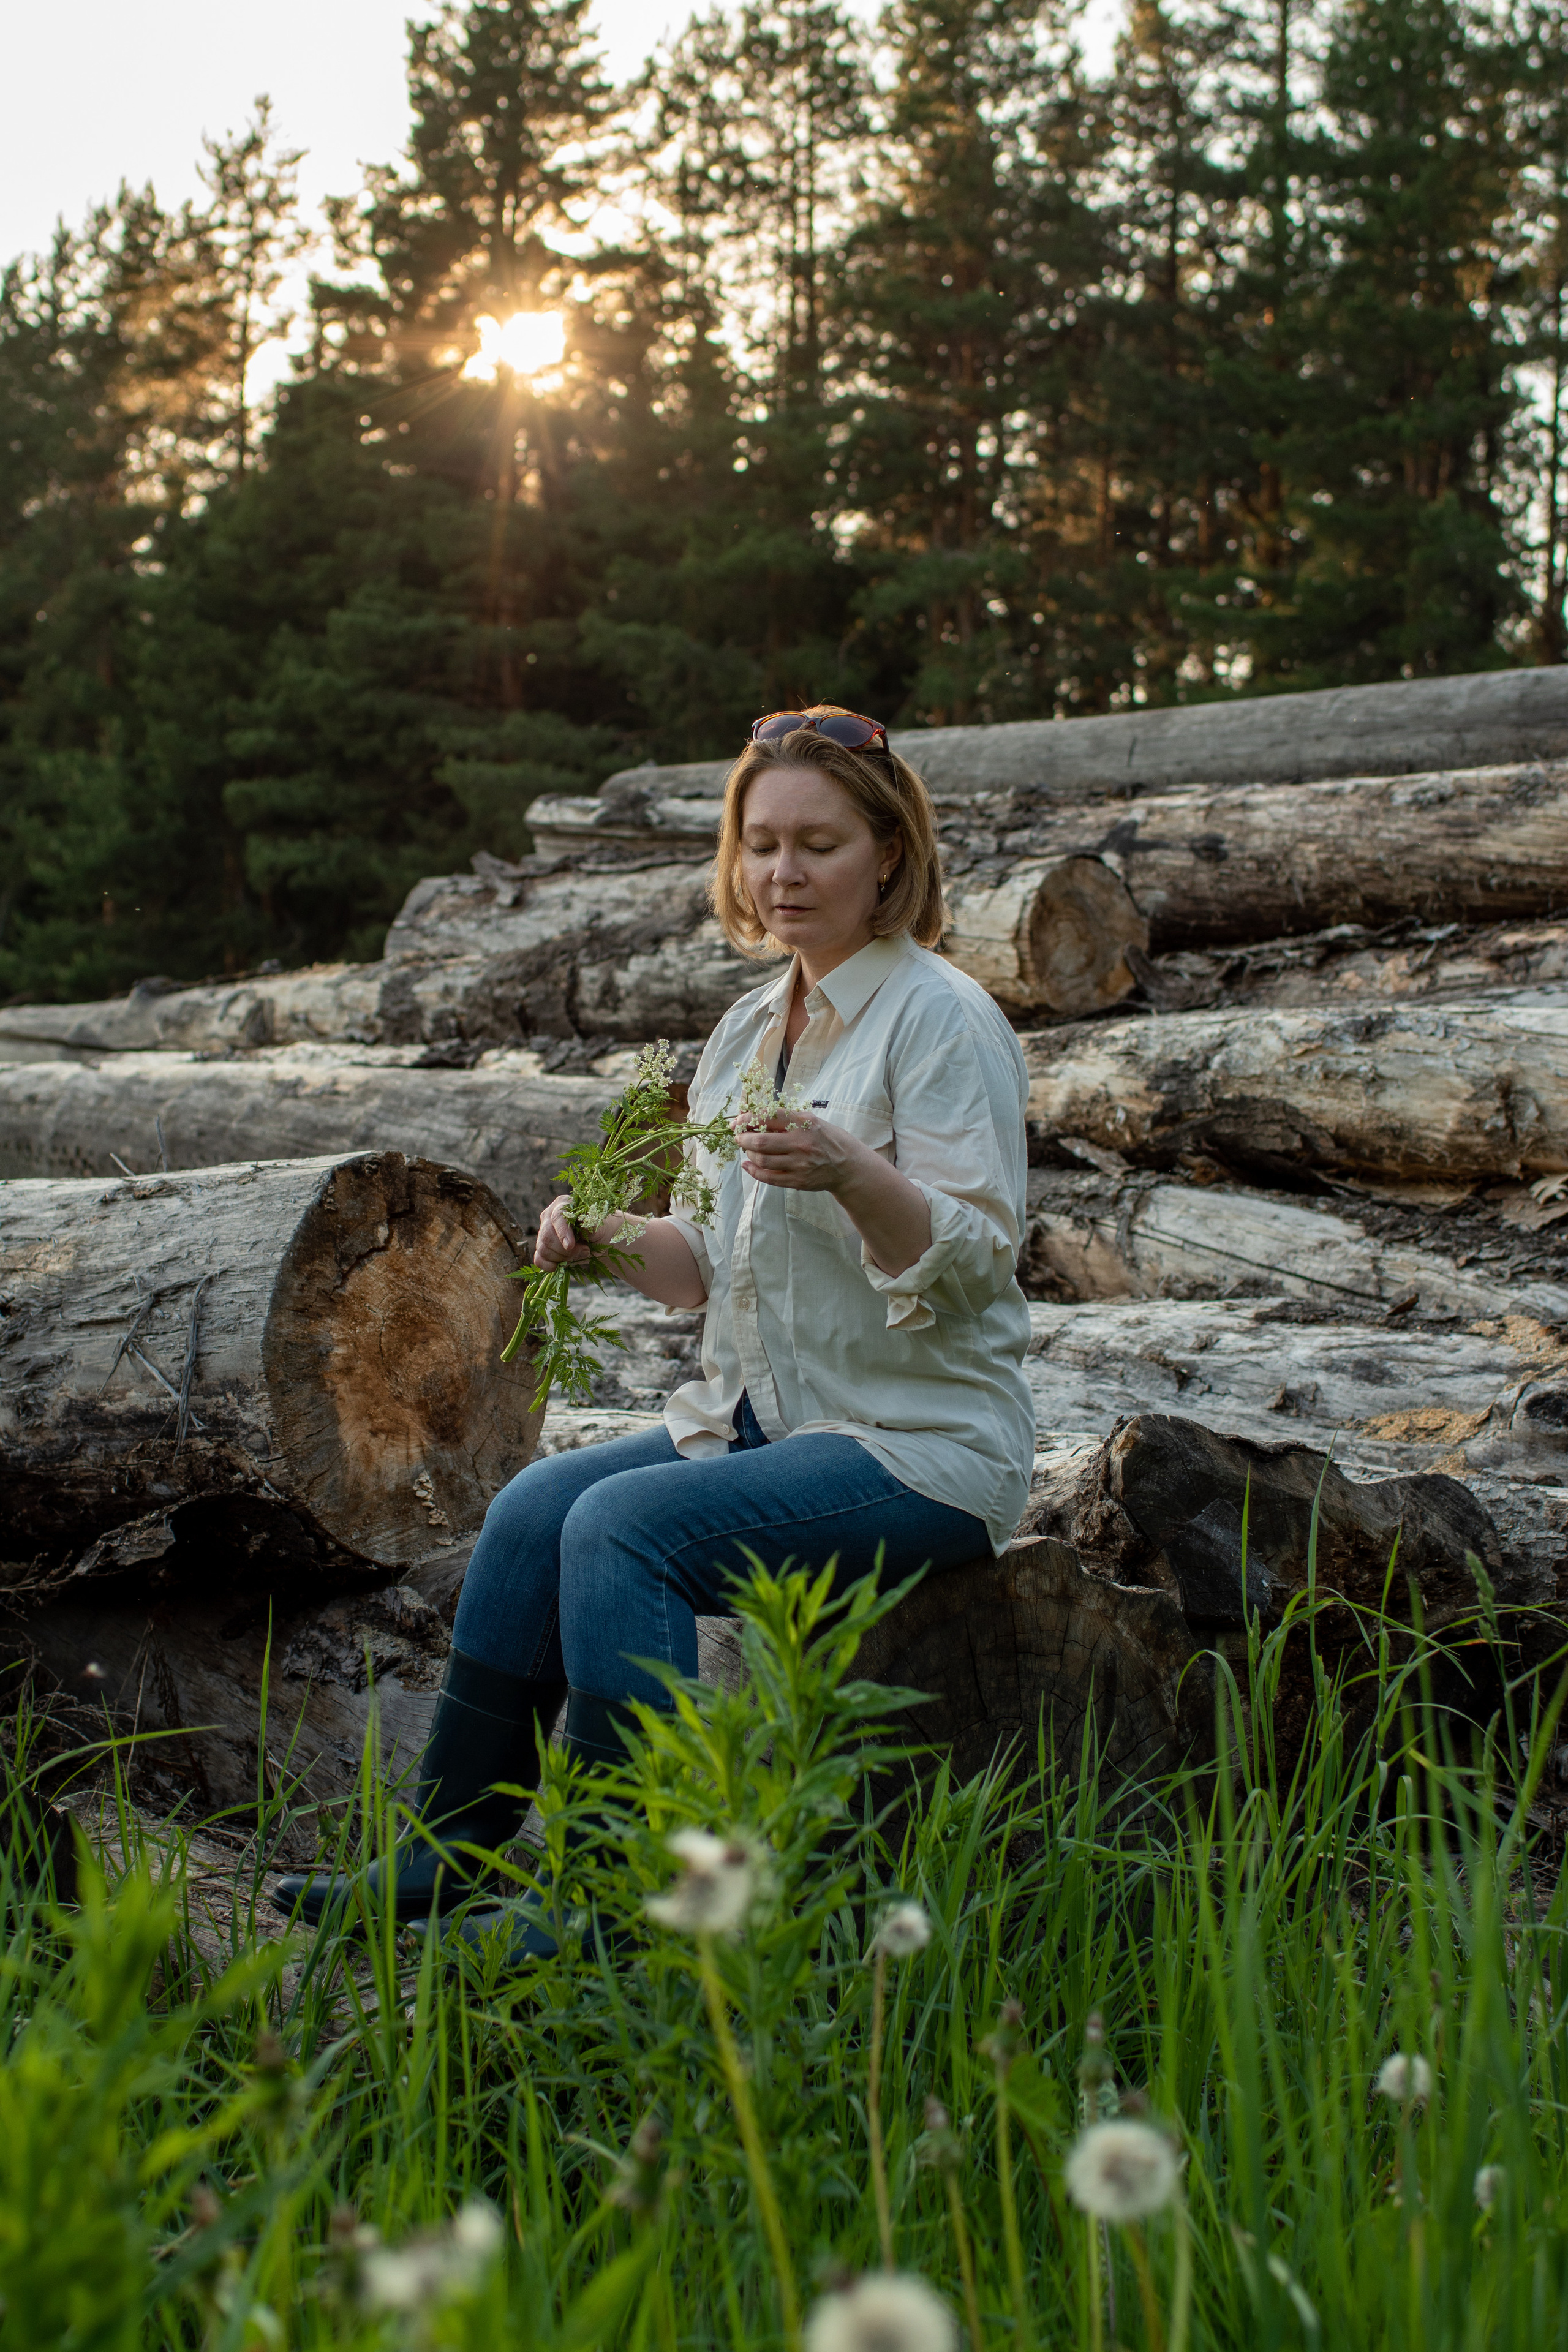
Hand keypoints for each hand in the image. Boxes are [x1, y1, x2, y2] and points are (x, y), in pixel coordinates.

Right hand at [534, 1193, 594, 1268]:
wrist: (595, 1240)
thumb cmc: (597, 1229)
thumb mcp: (599, 1226)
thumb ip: (592, 1226)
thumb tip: (584, 1226)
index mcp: (563, 1204)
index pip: (557, 1217)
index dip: (562, 1232)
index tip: (570, 1246)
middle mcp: (548, 1215)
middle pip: (547, 1235)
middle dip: (565, 1250)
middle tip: (584, 1251)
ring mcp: (542, 1231)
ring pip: (543, 1248)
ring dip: (561, 1258)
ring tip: (578, 1254)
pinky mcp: (541, 1246)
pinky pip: (538, 1259)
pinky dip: (549, 1265)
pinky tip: (560, 1266)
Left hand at [735, 1113, 863, 1193]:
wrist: (848, 1166)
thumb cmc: (827, 1139)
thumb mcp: (812, 1121)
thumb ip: (787, 1119)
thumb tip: (755, 1117)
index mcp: (804, 1123)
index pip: (768, 1116)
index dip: (747, 1119)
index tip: (737, 1121)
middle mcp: (801, 1143)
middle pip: (760, 1141)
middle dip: (742, 1138)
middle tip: (738, 1136)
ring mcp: (799, 1164)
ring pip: (762, 1160)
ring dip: (749, 1153)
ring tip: (748, 1149)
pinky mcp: (798, 1181)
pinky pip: (768, 1177)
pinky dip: (753, 1171)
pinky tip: (748, 1165)